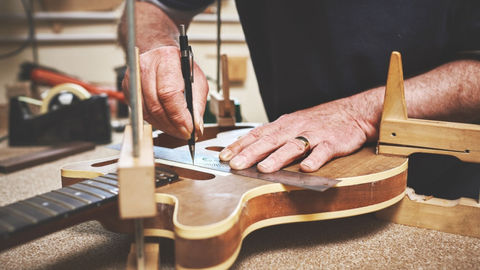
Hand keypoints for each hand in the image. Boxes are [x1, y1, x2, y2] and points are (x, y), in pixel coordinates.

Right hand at [122, 46, 208, 138]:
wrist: (158, 50)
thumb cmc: (178, 64)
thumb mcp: (197, 79)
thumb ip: (198, 103)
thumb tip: (196, 126)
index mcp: (166, 60)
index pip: (169, 94)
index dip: (179, 116)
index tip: (189, 129)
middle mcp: (145, 67)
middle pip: (156, 106)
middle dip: (173, 125)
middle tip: (185, 134)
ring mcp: (133, 78)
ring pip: (147, 112)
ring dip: (164, 126)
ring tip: (178, 131)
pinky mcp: (127, 89)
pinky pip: (141, 112)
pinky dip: (155, 122)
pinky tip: (166, 124)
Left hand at [219, 98, 371, 172]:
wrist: (352, 113)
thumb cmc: (319, 122)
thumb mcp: (293, 125)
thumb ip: (274, 138)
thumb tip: (249, 152)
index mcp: (284, 124)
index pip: (257, 134)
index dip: (240, 145)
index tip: (224, 156)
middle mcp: (295, 128)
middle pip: (270, 140)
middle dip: (251, 153)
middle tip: (236, 164)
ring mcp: (314, 135)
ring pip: (293, 146)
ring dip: (278, 157)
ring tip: (264, 168)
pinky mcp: (332, 142)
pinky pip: (323, 151)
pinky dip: (314, 159)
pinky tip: (306, 169)